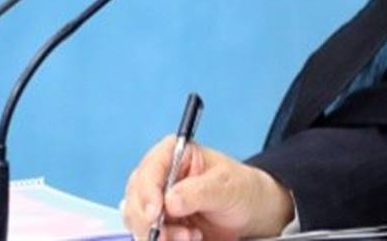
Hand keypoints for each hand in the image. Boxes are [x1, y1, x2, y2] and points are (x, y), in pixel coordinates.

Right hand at [122, 137, 294, 240]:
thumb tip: (170, 200)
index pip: (150, 169)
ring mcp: (158, 200)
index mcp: (175, 153)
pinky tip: (189, 238)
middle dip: (148, 220)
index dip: (147, 192)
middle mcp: (161, 175)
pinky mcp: (161, 222)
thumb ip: (200, 191)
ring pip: (137, 219)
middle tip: (169, 236)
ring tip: (190, 236)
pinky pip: (148, 234)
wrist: (251, 212)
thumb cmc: (241, 188)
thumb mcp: (227, 186)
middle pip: (136, 197)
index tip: (156, 213)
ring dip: (158, 234)